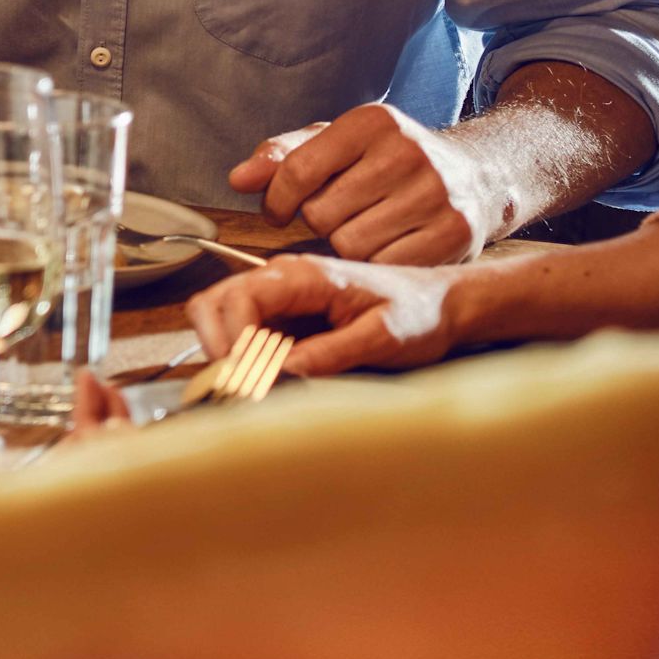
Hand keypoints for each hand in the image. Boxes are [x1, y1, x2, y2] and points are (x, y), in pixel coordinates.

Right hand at [187, 254, 463, 375]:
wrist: (442, 304)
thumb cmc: (419, 315)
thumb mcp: (382, 339)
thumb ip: (330, 353)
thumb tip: (280, 371)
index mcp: (306, 275)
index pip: (240, 298)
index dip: (233, 341)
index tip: (246, 377)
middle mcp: (284, 278)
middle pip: (216, 301)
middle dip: (216, 344)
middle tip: (238, 383)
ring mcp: (282, 295)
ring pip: (223, 314)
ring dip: (226, 350)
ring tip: (252, 383)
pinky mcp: (287, 314)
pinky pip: (247, 330)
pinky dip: (244, 356)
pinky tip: (269, 378)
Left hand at [230, 104, 509, 262]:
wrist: (478, 177)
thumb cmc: (390, 161)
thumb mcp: (339, 142)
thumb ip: (283, 155)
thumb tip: (238, 179)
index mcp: (371, 122)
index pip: (297, 170)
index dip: (276, 200)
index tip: (279, 212)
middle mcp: (406, 152)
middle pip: (321, 214)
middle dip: (319, 221)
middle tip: (340, 215)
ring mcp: (434, 194)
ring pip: (350, 246)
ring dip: (346, 245)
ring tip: (364, 228)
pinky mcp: (453, 233)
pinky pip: (384, 266)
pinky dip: (376, 264)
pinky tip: (387, 245)